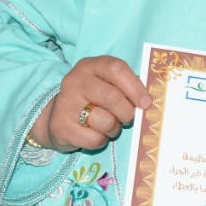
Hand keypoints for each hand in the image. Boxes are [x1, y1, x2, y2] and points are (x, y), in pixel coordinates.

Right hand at [30, 56, 151, 152]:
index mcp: (91, 65)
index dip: (135, 87)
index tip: (147, 103)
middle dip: (127, 112)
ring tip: (109, 125)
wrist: (57, 117)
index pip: (116, 69)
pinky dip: (101, 140)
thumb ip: (127, 87)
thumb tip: (148, 101)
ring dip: (114, 128)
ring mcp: (65, 103)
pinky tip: (94, 133)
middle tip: (130, 118)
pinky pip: (94, 139)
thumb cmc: (92, 99)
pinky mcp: (61, 126)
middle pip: (112, 97)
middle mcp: (75, 81)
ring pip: (105, 121)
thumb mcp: (107, 84)